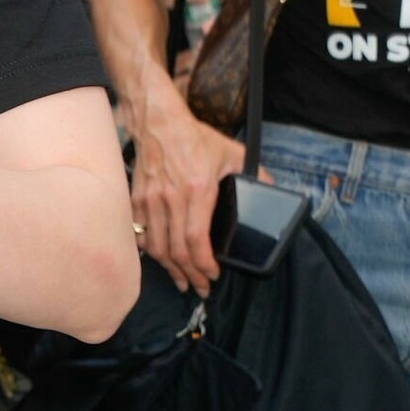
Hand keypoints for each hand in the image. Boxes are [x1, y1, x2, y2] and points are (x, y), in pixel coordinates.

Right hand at [131, 97, 243, 296]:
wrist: (158, 122)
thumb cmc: (195, 138)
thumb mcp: (233, 153)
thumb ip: (255, 174)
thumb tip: (273, 192)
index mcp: (197, 190)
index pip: (196, 240)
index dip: (204, 264)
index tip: (213, 275)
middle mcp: (170, 198)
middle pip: (176, 250)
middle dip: (190, 275)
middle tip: (200, 288)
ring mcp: (150, 200)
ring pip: (156, 247)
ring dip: (169, 269)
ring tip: (181, 280)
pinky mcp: (136, 198)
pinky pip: (140, 234)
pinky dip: (150, 251)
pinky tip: (160, 259)